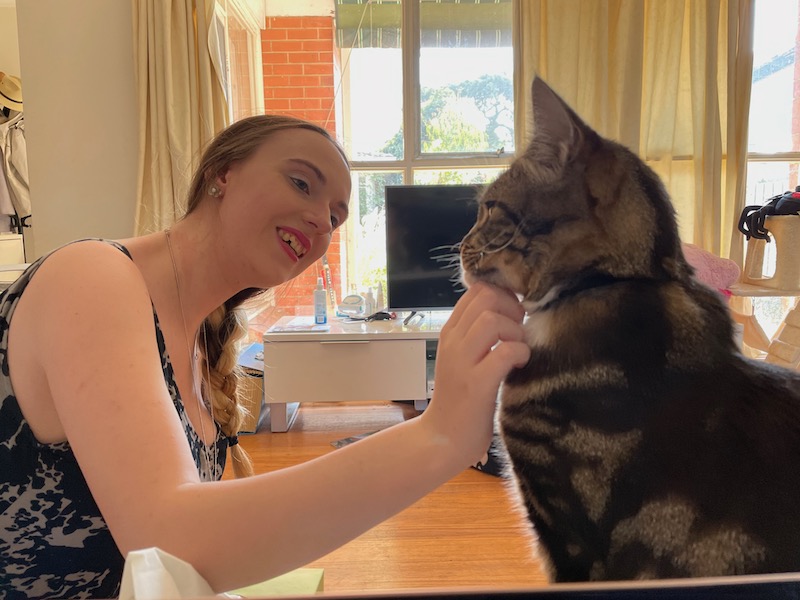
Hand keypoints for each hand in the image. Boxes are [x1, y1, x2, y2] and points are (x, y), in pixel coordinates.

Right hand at [421, 282, 530, 465]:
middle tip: (518, 332)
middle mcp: (453, 342)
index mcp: (450, 332)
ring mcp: (462, 362)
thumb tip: (509, 310)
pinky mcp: (477, 385)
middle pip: (486, 298)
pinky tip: (519, 365)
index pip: (476, 290)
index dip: (503, 295)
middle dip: (512, 308)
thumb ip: (477, 334)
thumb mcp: (462, 358)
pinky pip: (504, 352)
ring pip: (492, 320)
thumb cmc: (459, 399)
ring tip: (517, 349)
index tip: (513, 316)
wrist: (441, 439)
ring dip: (515, 331)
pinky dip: (519, 353)